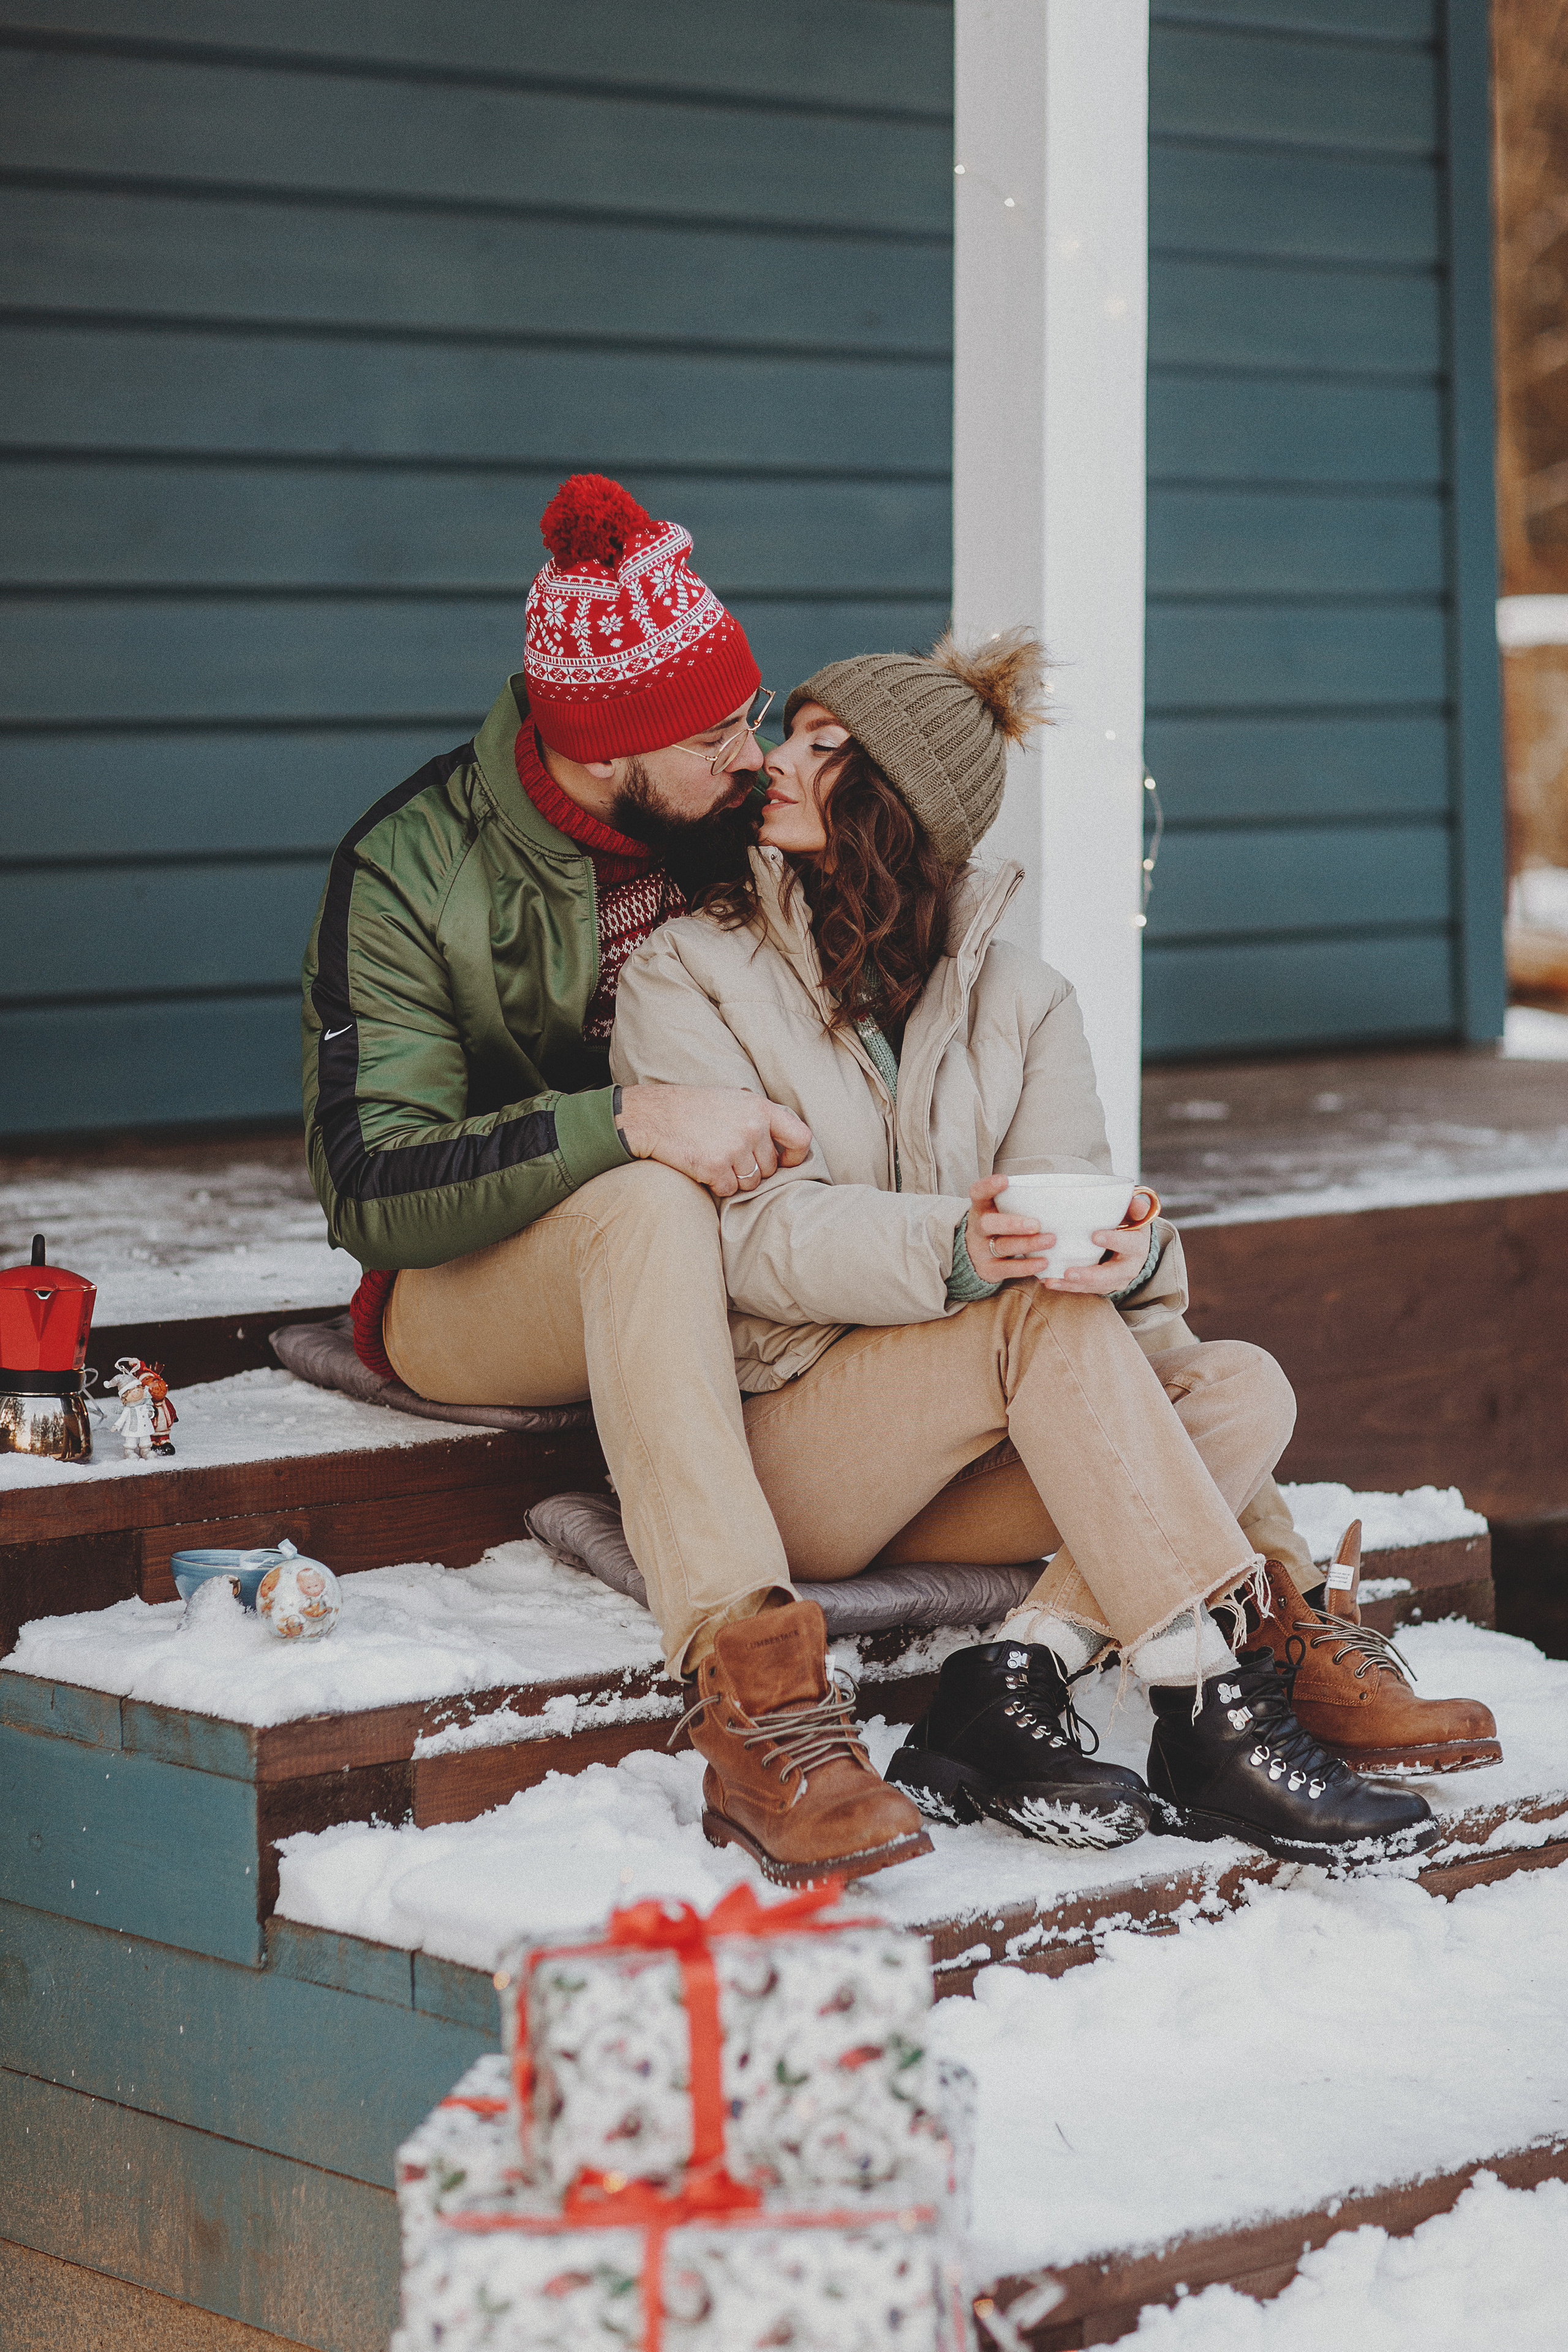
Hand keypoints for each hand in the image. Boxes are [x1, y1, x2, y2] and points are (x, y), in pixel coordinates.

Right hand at [617, 1083, 811, 1198]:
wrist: (654, 1115)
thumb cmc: (694, 1107)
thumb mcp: (733, 1099)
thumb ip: (761, 1117)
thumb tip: (787, 1140)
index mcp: (760, 1108)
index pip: (801, 1139)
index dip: (794, 1156)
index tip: (783, 1161)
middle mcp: (752, 1127)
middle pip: (771, 1168)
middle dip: (753, 1169)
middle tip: (728, 1154)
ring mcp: (734, 1148)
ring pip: (751, 1183)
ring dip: (735, 1178)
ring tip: (714, 1157)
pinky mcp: (715, 1167)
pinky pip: (729, 1190)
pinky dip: (717, 1184)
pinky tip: (703, 1166)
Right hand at [962, 1173, 1051, 1283]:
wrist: (973, 1256)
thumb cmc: (998, 1227)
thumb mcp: (998, 1212)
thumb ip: (1016, 1204)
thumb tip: (1053, 1197)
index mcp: (980, 1208)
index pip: (978, 1193)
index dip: (988, 1186)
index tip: (1004, 1180)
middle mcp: (977, 1229)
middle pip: (989, 1224)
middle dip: (1012, 1224)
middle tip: (1036, 1224)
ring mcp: (981, 1250)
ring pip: (1003, 1246)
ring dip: (1028, 1244)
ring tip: (1050, 1240)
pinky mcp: (989, 1269)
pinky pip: (1008, 1269)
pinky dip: (1027, 1266)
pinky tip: (1044, 1262)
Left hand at [1041, 1187, 1157, 1294]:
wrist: (1134, 1250)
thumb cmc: (1130, 1227)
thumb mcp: (1135, 1216)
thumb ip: (1136, 1208)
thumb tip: (1138, 1203)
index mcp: (1137, 1247)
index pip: (1128, 1244)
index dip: (1113, 1240)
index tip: (1094, 1236)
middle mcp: (1128, 1268)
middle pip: (1110, 1275)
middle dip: (1089, 1275)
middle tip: (1069, 1272)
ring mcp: (1115, 1280)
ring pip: (1094, 1286)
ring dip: (1072, 1285)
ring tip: (1051, 1281)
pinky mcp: (1102, 1287)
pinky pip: (1084, 1289)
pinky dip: (1066, 1287)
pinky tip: (1049, 1281)